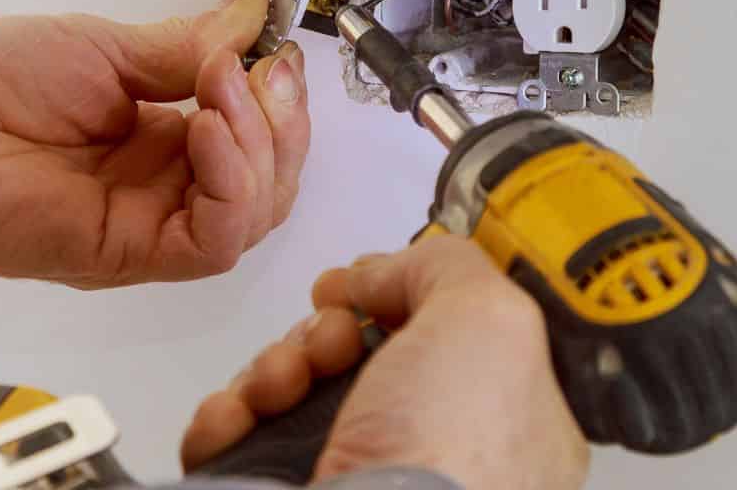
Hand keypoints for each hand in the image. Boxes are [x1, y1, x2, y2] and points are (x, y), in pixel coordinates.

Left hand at [0, 0, 309, 287]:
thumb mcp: (104, 48)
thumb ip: (185, 47)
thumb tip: (251, 16)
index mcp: (159, 142)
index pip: (255, 142)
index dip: (278, 103)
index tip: (275, 52)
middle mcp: (161, 189)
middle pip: (269, 185)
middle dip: (282, 125)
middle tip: (260, 71)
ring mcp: (146, 225)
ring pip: (253, 217)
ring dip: (260, 150)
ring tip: (221, 90)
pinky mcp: (126, 254)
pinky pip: (211, 243)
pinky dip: (230, 187)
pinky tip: (207, 133)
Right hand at [179, 234, 588, 488]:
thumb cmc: (451, 461)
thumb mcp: (491, 320)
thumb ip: (449, 267)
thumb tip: (385, 269)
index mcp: (506, 417)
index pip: (448, 333)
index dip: (402, 295)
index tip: (374, 280)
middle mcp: (431, 450)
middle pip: (359, 351)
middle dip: (326, 327)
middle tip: (331, 337)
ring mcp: (356, 478)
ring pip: (295, 388)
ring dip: (274, 365)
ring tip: (281, 384)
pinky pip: (241, 434)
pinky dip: (230, 415)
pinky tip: (241, 417)